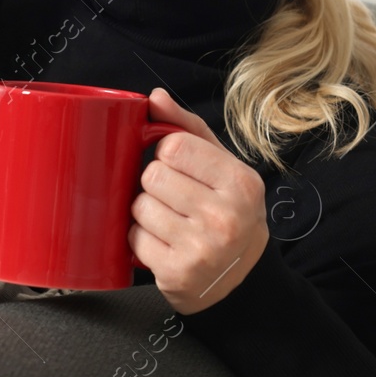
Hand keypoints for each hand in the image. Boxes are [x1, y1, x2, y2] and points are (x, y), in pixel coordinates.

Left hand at [129, 88, 269, 314]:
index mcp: (240, 183)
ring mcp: (201, 248)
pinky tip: (163, 243)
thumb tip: (155, 98)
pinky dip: (141, 239)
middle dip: (155, 184)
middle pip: (152, 176)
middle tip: (174, 198)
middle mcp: (225, 217)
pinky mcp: (177, 272)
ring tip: (169, 221)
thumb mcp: (223, 167)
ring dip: (146, 212)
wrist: (241, 279)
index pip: (173, 146)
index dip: (166, 154)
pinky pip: (134, 238)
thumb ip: (188, 129)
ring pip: (139, 206)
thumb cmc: (228, 213)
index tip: (179, 168)